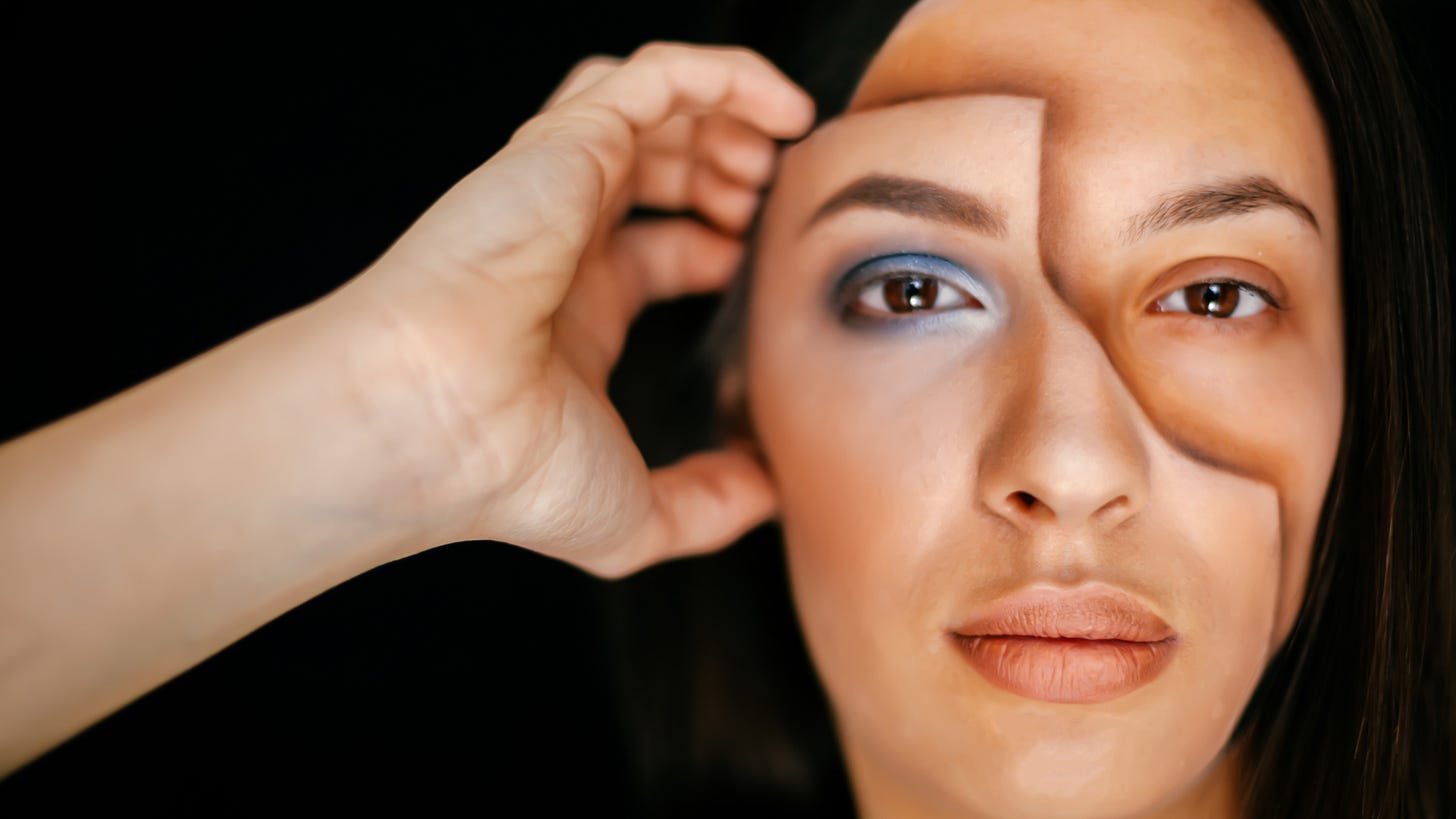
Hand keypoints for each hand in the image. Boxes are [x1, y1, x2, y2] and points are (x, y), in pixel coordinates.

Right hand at [325, 43, 814, 575]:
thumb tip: (770, 494)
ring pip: (648, 106)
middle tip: (764, 200)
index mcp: (573, 309)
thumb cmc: (512, 474)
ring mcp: (560, 188)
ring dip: (720, 118)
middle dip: (720, 171)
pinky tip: (779, 108)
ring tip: (768, 154)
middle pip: (652, 166)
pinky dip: (725, 74)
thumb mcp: (636, 513)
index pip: (651, 248)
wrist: (442, 423)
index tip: (748, 266)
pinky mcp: (568, 145)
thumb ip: (710, 504)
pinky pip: (654, 76)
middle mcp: (563, 239)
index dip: (712, 244)